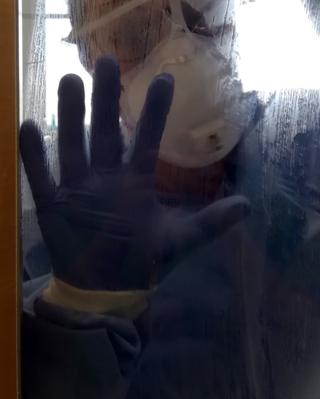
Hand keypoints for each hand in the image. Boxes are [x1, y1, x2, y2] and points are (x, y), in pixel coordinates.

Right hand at [20, 55, 249, 290]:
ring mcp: (78, 189)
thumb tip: (248, 205)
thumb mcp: (181, 241)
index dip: (155, 111)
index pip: (147, 139)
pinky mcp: (54, 205)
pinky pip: (40, 177)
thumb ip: (211, 222)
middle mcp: (107, 179)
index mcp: (136, 182)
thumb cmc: (143, 262)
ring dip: (70, 116)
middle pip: (106, 132)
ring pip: (73, 145)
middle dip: (107, 99)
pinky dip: (33, 155)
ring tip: (69, 81)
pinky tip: (25, 126)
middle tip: (107, 62)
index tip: (165, 78)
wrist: (108, 289)